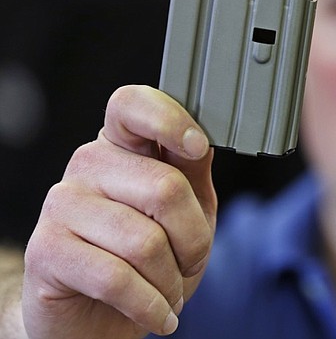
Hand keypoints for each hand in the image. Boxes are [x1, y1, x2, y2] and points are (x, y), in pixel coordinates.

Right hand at [22, 85, 216, 338]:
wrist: (97, 317)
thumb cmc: (147, 260)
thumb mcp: (187, 213)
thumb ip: (192, 174)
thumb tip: (202, 142)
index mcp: (122, 146)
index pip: (131, 105)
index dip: (168, 120)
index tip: (197, 148)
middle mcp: (88, 165)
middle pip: (164, 188)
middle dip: (193, 241)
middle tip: (189, 263)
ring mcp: (62, 204)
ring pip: (145, 241)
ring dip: (171, 282)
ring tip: (168, 293)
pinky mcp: (46, 250)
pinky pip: (117, 278)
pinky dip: (150, 306)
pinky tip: (158, 316)